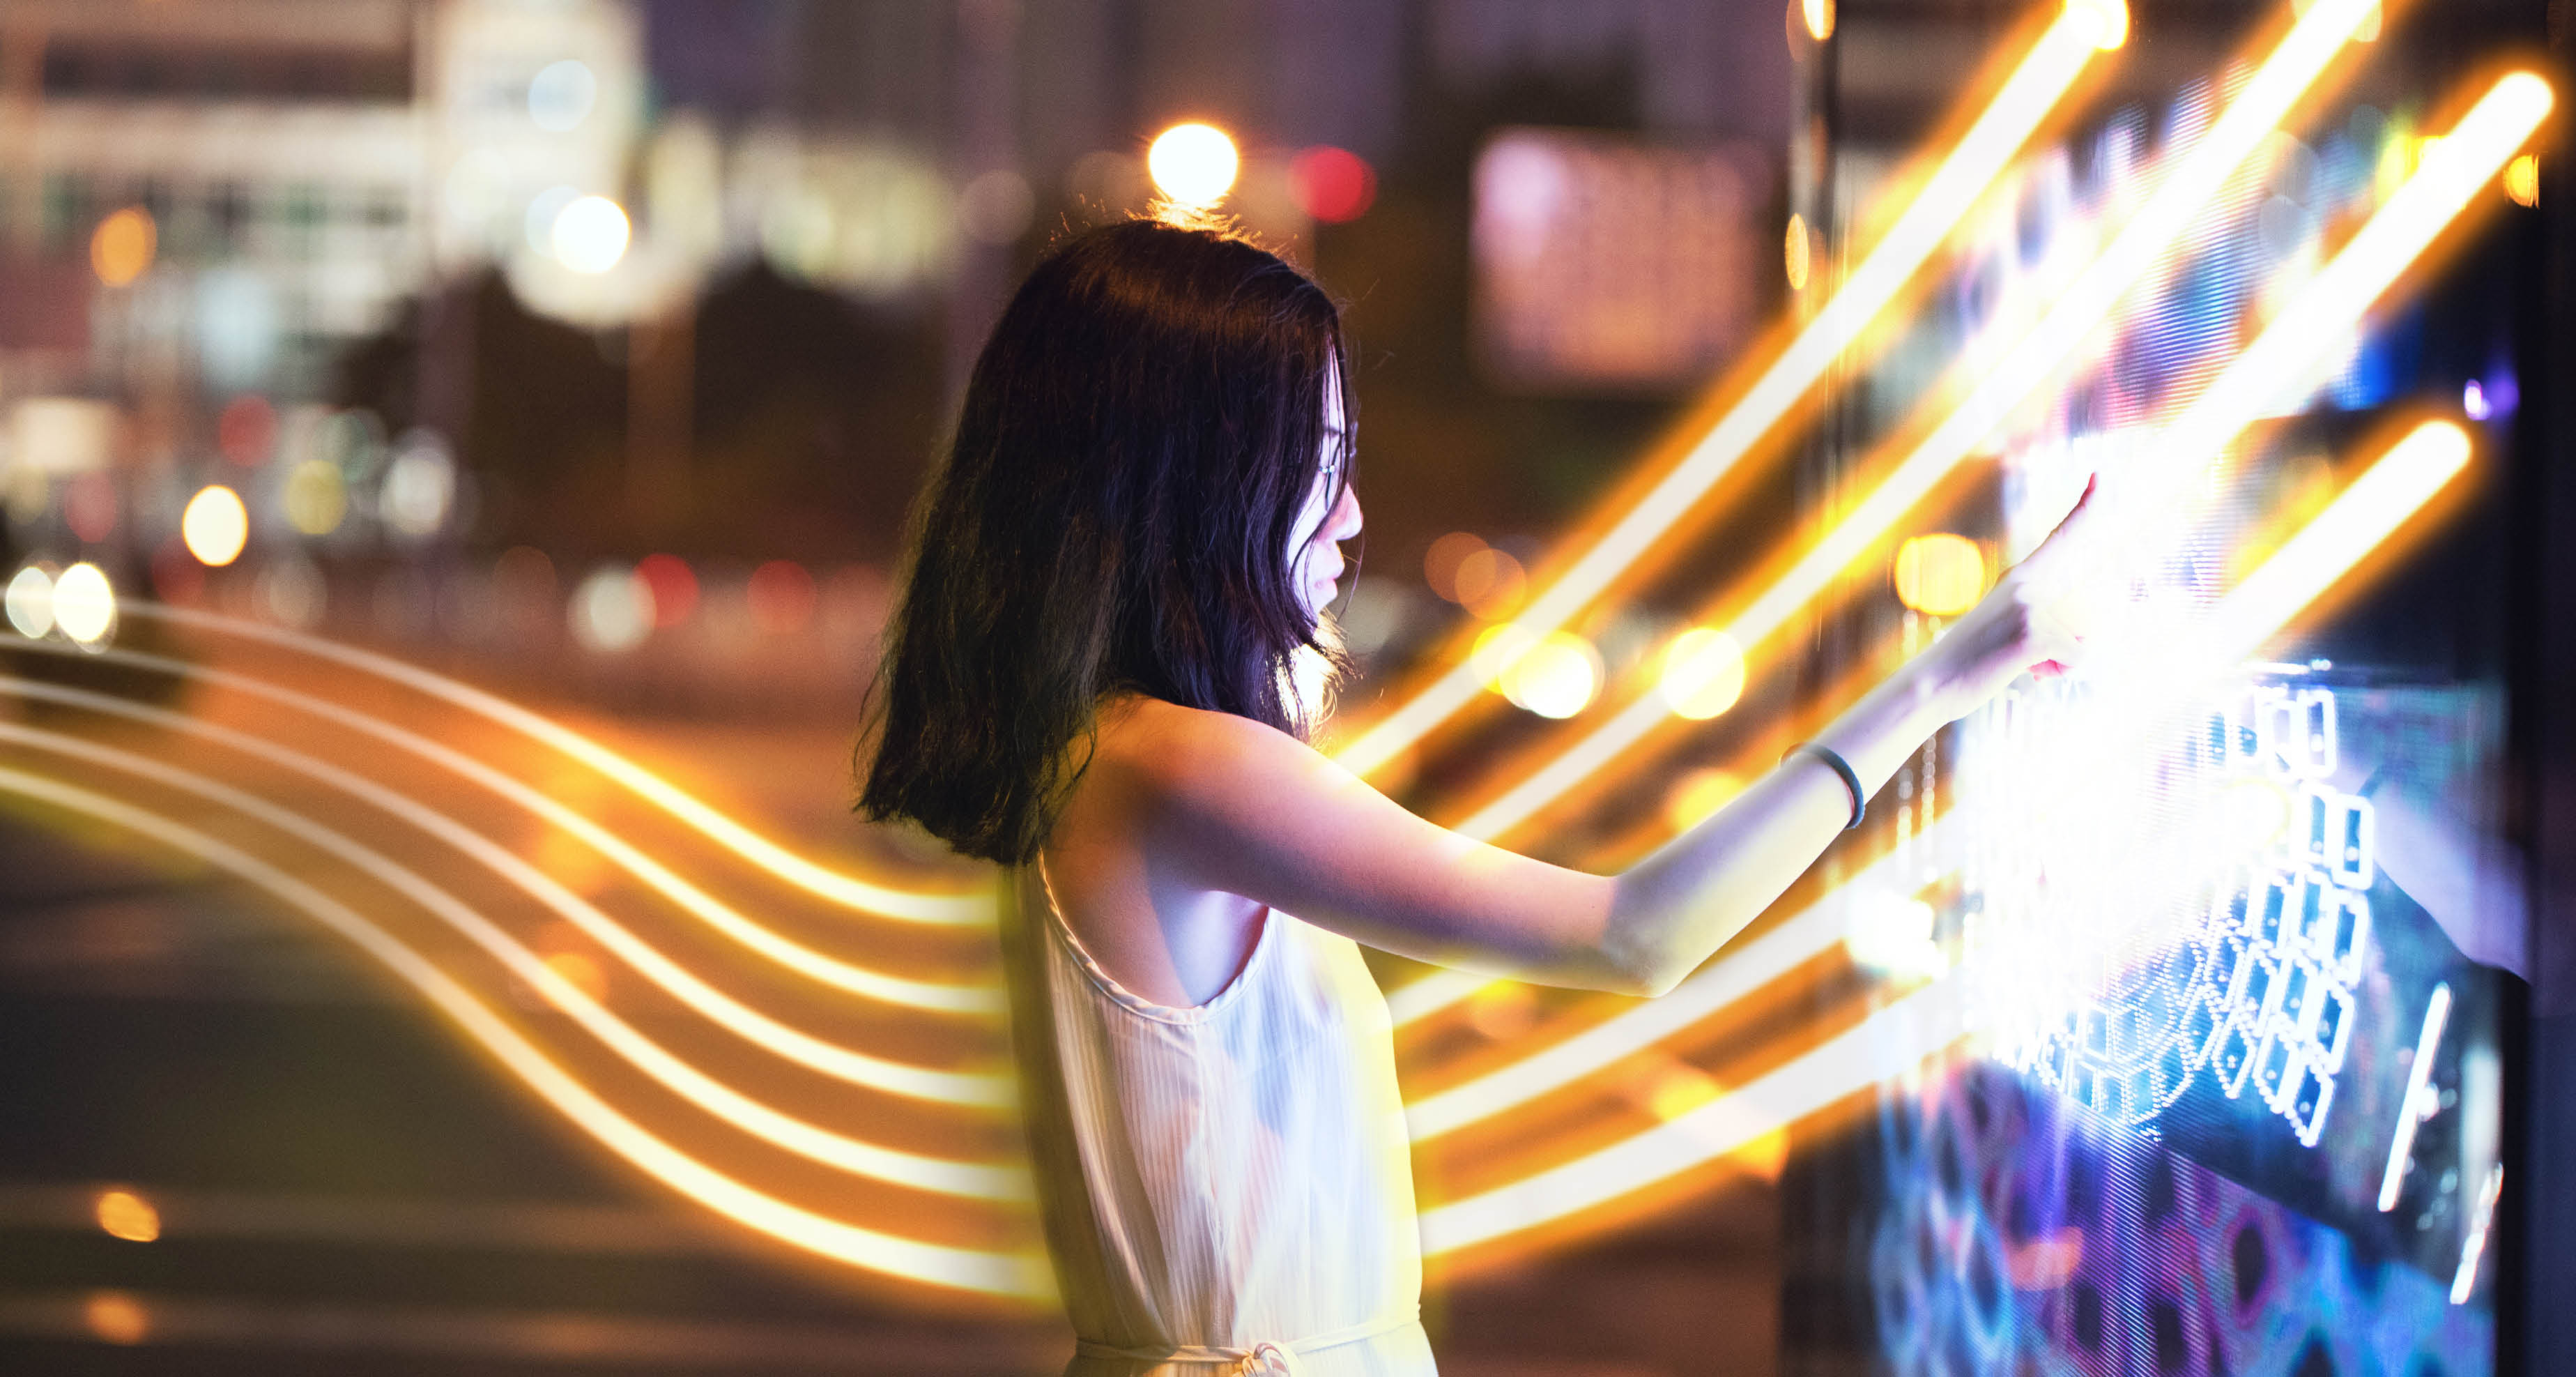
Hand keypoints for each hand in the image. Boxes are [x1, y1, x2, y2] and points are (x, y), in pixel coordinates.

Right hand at [1918, 473, 2099, 720]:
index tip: (2101, 476)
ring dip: (2061, 660)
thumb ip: (2040, 618)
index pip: (2061, 536)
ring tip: (2021, 663)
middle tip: (2036, 650)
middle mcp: (2025, 583)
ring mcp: (2030, 605)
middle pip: (2089, 601)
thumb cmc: (1971, 661)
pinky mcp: (2035, 633)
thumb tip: (2085, 639)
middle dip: (2079, 635)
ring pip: (2083, 637)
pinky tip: (2027, 673)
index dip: (2088, 505)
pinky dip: (2058, 673)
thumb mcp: (2005, 625)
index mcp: (2019, 576)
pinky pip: (2076, 657)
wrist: (1932, 682)